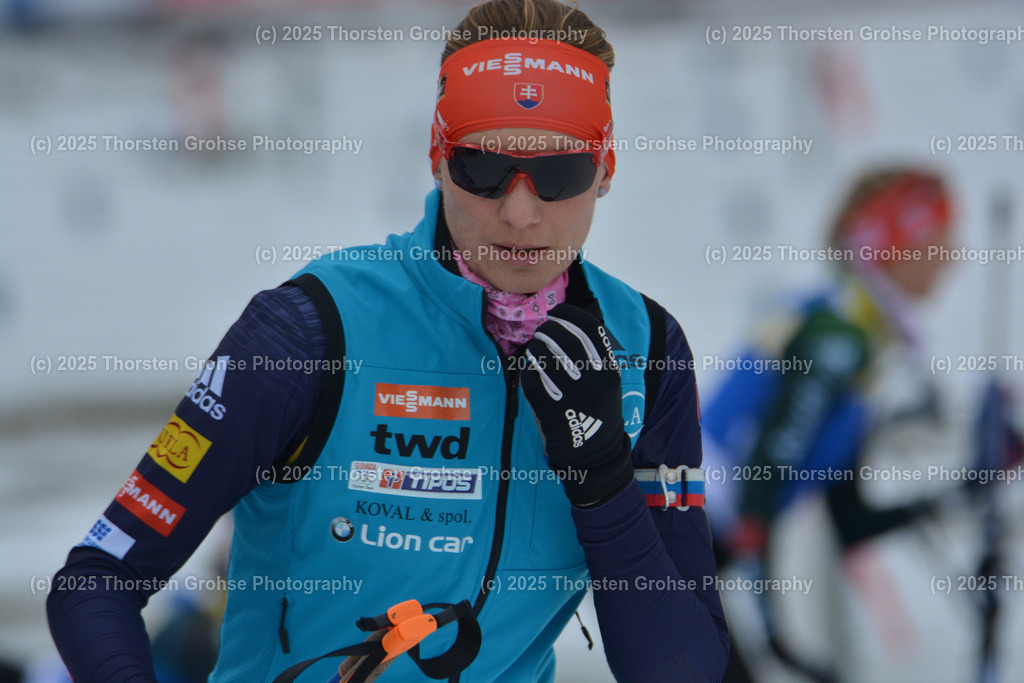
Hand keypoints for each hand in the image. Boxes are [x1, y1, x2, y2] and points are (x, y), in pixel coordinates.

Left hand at [520, 304, 633, 506]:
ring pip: (542, 356)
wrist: (595, 453)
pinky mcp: (550, 410)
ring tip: (536, 351)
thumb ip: (596, 353)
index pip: (589, 327)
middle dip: (548, 329)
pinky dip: (528, 372)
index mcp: (608, 369)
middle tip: (543, 331)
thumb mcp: (608, 380)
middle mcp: (591, 379)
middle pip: (562, 337)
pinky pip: (530, 379)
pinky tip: (532, 373)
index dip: (569, 314)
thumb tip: (574, 320)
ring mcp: (570, 394)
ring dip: (535, 349)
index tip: (558, 312)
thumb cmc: (599, 409)